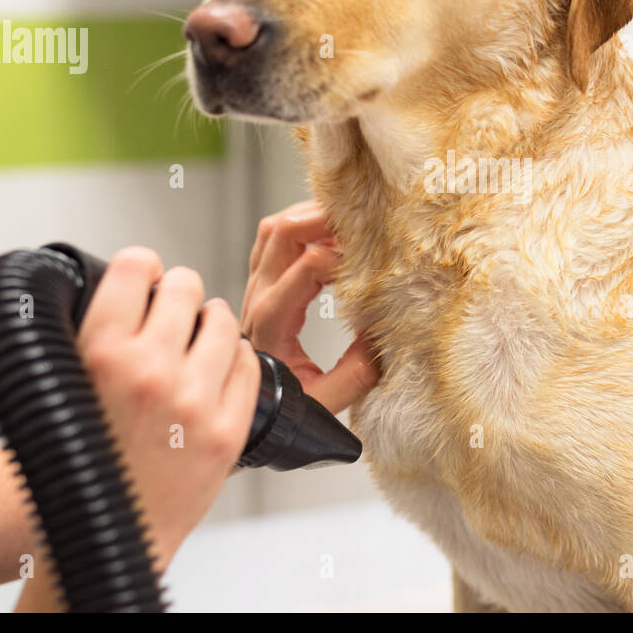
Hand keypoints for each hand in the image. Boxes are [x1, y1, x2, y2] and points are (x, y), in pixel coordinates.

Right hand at [18, 248, 258, 610]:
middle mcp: (147, 371)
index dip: (143, 268)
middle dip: (180, 293)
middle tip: (175, 309)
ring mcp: (192, 401)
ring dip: (212, 321)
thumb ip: (100, 332)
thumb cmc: (80, 456)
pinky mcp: (225, 431)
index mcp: (98, 353)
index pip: (136, 267)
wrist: (100, 531)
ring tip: (199, 335)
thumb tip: (137, 281)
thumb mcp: (67, 381)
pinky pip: (248, 364)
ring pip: (223, 321)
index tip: (145, 276)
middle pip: (185, 286)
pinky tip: (219, 366)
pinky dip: (235, 358)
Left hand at [241, 200, 378, 414]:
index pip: (307, 265)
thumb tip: (382, 334)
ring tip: (348, 222)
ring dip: (309, 216)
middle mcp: (257, 298)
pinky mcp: (258, 286)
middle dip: (323, 218)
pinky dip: (299, 226)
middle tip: (363, 220)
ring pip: (273, 229)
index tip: (374, 264)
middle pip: (282, 232)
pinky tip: (328, 235)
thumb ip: (355, 374)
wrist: (249, 416)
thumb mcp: (324, 403)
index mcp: (272, 321)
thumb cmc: (282, 412)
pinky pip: (270, 240)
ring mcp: (254, 289)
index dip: (345, 256)